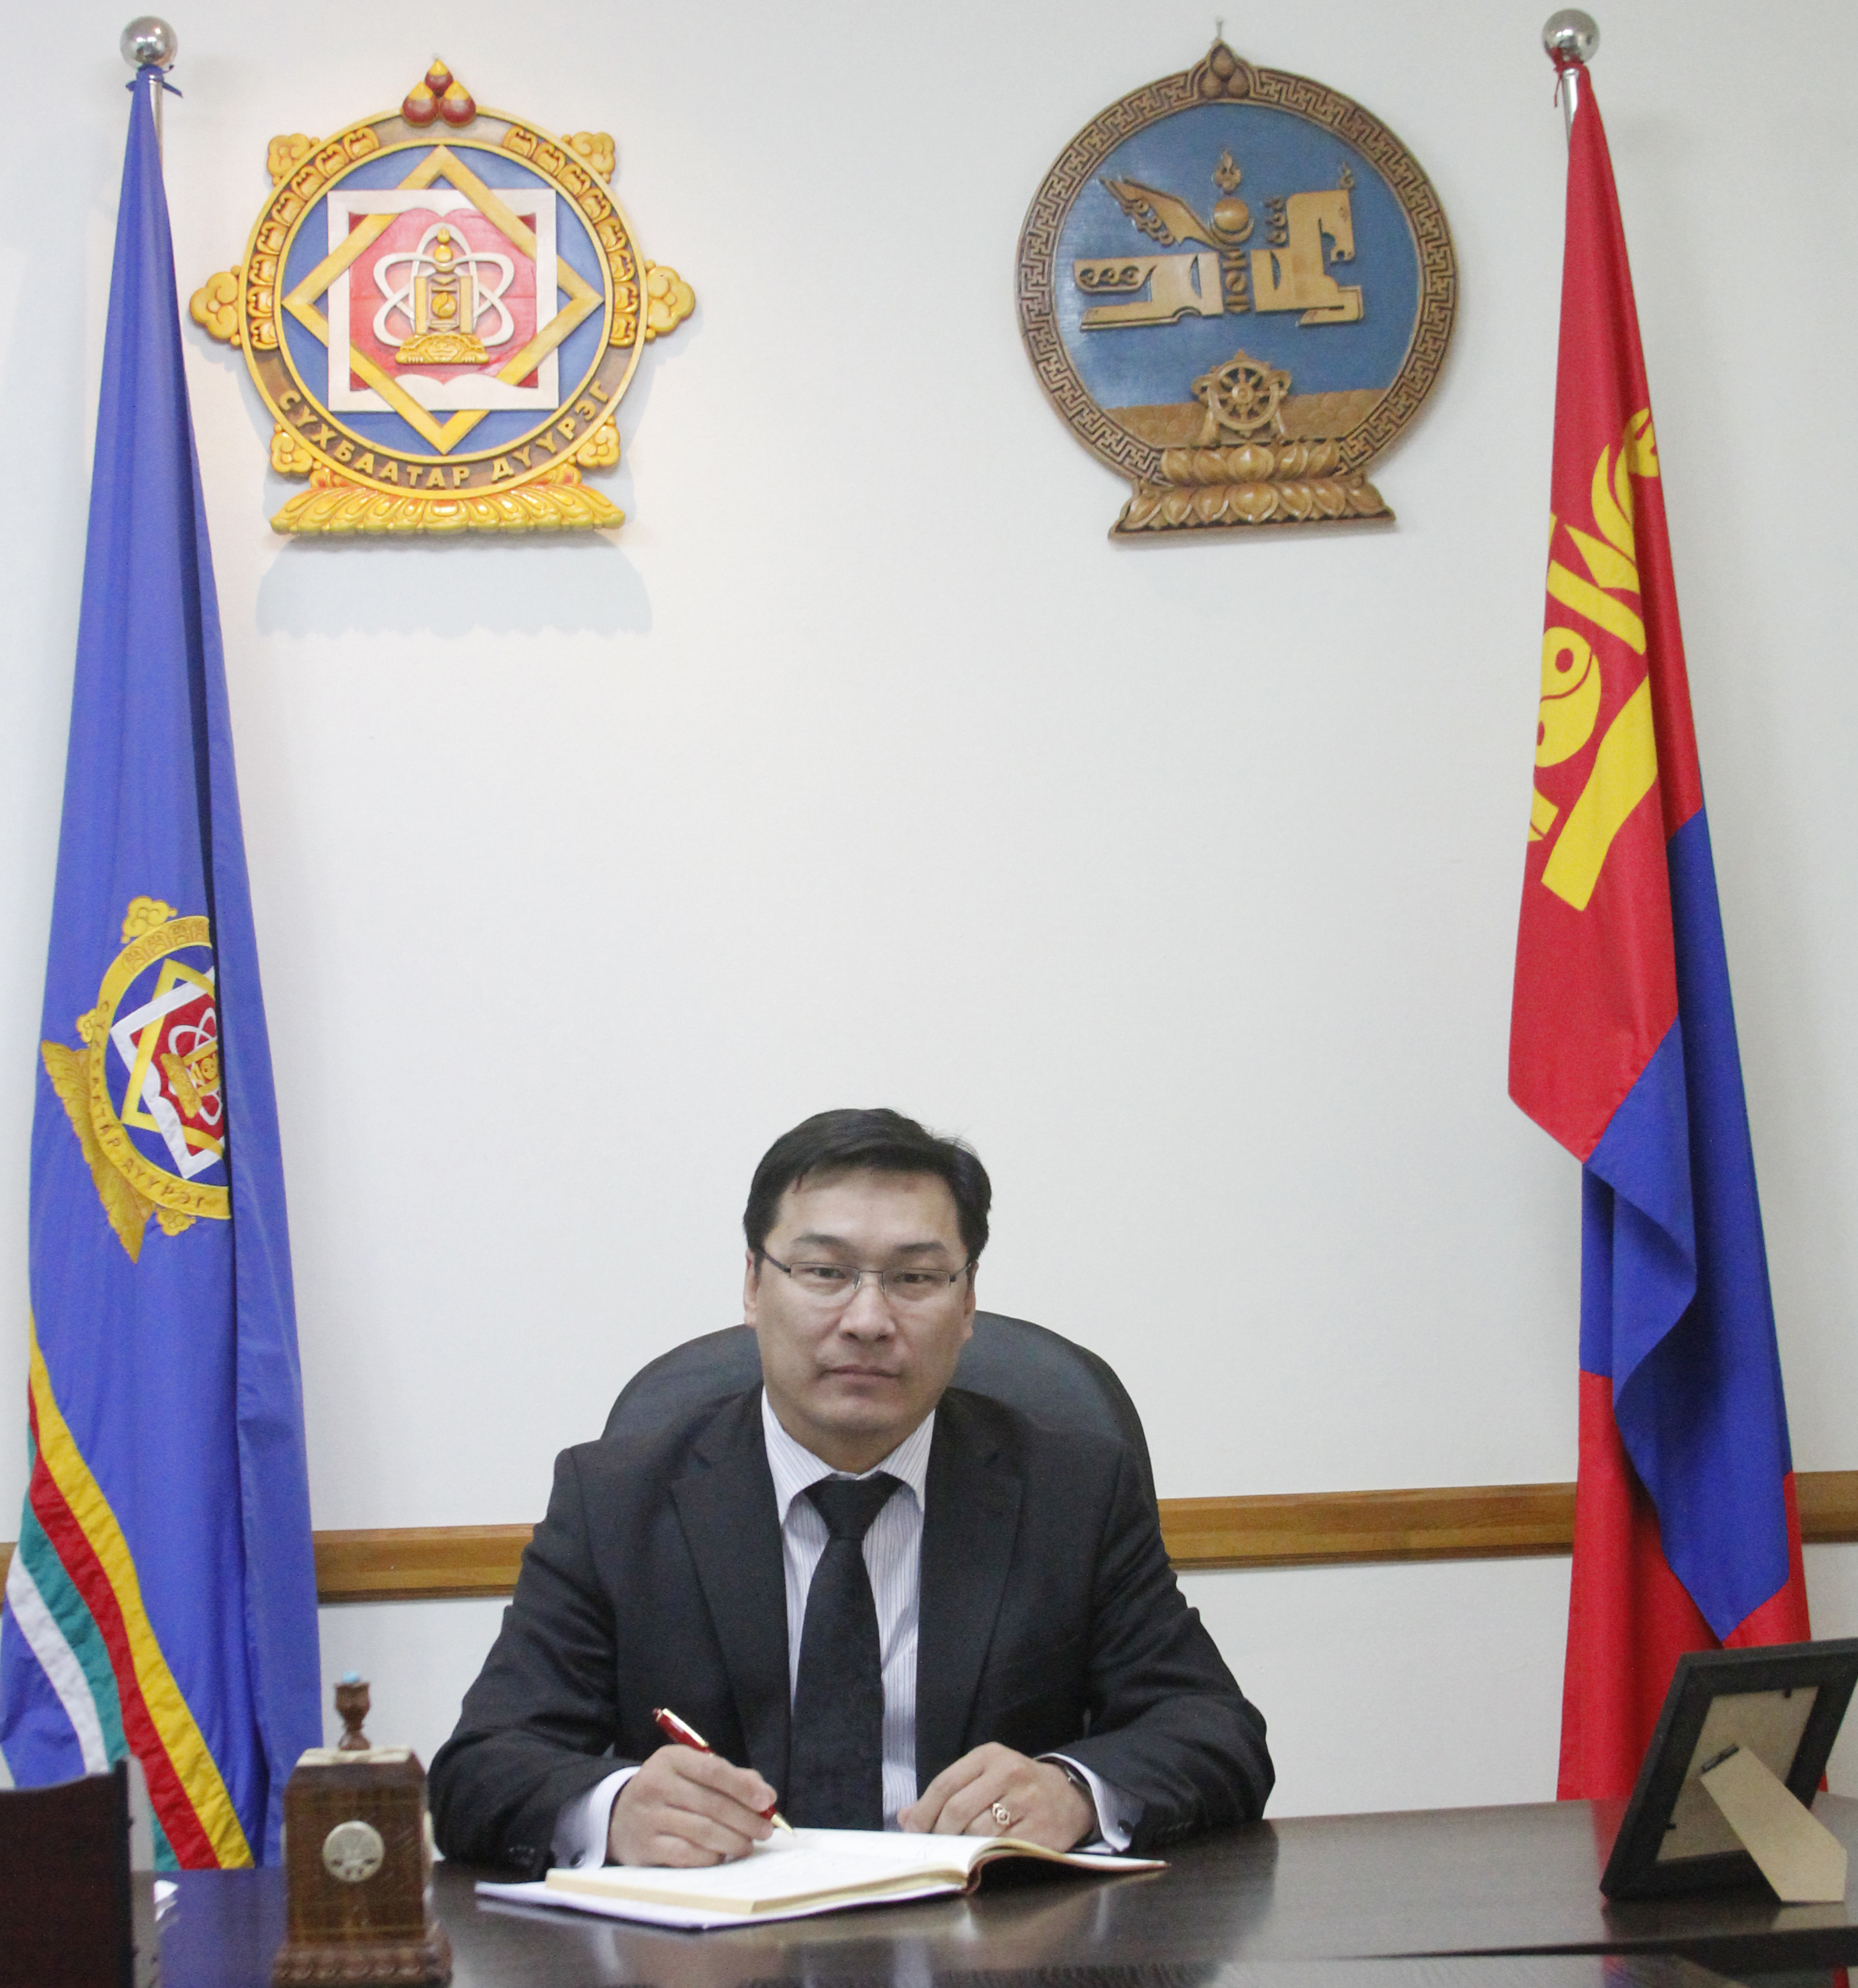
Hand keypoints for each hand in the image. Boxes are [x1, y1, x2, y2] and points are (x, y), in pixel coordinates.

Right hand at [607, 1745, 777, 1865]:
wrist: (617, 1816)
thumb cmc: (667, 1792)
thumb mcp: (689, 1772)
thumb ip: (729, 1777)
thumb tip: (765, 1795)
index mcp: (671, 1759)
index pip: (713, 1771)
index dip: (744, 1787)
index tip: (768, 1801)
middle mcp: (656, 1785)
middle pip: (712, 1804)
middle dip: (745, 1819)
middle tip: (765, 1831)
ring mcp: (649, 1817)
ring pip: (703, 1832)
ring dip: (733, 1841)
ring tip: (748, 1845)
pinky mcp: (645, 1848)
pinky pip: (687, 1855)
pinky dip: (711, 1857)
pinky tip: (721, 1856)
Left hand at [899, 1743, 1093, 1849]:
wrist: (1069, 1796)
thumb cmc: (1016, 1787)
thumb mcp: (983, 1777)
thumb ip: (946, 1793)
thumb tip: (905, 1817)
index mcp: (989, 1756)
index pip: (946, 1783)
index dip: (924, 1810)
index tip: (912, 1829)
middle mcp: (1008, 1773)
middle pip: (958, 1809)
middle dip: (940, 1832)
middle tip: (935, 1845)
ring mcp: (1026, 1800)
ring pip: (978, 1831)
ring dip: (961, 1846)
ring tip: (958, 1850)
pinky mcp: (1040, 1829)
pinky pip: (1001, 1847)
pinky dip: (985, 1855)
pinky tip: (981, 1855)